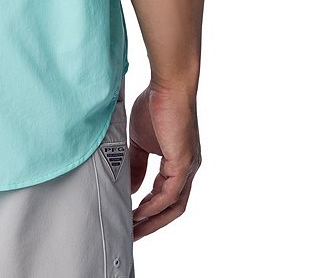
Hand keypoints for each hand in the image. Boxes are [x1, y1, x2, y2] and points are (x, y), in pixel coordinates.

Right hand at [128, 81, 201, 238]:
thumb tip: (131, 187)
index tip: (130, 219)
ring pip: (174, 206)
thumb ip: (137, 163)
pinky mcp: (183, 161)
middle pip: (172, 209)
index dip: (148, 211)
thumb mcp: (141, 140)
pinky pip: (170, 193)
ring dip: (153, 220)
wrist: (169, 83)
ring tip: (132, 228)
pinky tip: (139, 211)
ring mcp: (187, 167)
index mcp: (177, 163)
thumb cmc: (156, 103)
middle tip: (131, 234)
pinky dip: (155, 205)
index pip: (165, 196)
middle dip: (151, 224)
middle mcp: (187, 169)